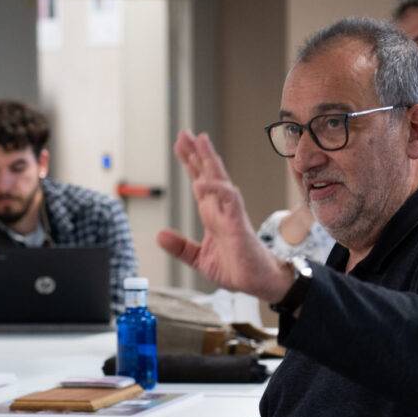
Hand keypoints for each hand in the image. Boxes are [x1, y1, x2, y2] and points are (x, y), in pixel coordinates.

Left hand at [157, 131, 292, 302]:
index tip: (180, 144)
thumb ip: (181, 247)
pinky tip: (201, 181)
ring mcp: (231, 214)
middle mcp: (221, 209)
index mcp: (211, 215)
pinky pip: (229, 200)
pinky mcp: (239, 224)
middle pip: (208, 174)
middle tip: (185, 133)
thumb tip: (159, 235)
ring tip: (199, 141)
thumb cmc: (235, 268)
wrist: (257, 283)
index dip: (190, 164)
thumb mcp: (199, 259)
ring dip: (209, 160)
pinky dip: (216, 189)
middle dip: (197, 153)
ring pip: (219, 179)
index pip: (199, 182)